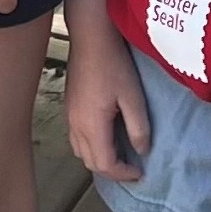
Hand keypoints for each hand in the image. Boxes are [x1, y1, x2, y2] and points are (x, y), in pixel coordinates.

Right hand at [65, 29, 148, 180]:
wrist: (90, 37)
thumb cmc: (113, 64)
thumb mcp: (133, 97)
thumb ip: (138, 127)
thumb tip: (141, 151)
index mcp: (92, 125)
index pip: (105, 164)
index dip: (124, 174)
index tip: (140, 171)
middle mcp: (76, 126)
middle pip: (90, 163)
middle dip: (112, 171)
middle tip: (131, 167)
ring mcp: (69, 116)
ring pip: (80, 152)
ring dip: (99, 159)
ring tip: (119, 154)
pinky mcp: (69, 107)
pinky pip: (76, 138)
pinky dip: (91, 146)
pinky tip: (105, 135)